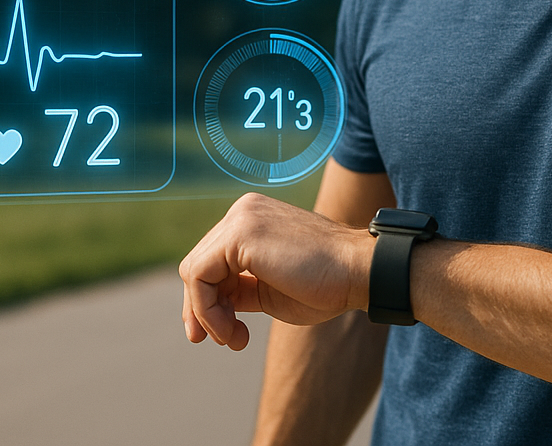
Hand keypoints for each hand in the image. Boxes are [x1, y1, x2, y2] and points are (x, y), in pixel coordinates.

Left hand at [179, 192, 372, 349]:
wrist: (357, 271)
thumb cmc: (324, 283)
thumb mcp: (269, 288)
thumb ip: (239, 288)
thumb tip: (208, 305)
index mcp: (253, 218)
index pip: (212, 260)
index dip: (209, 301)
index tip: (227, 333)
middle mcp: (244, 210)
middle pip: (197, 265)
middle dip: (203, 310)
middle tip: (224, 340)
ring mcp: (241, 218)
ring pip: (193, 272)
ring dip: (207, 314)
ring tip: (234, 338)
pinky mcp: (240, 233)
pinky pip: (199, 276)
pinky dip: (207, 310)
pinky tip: (232, 329)